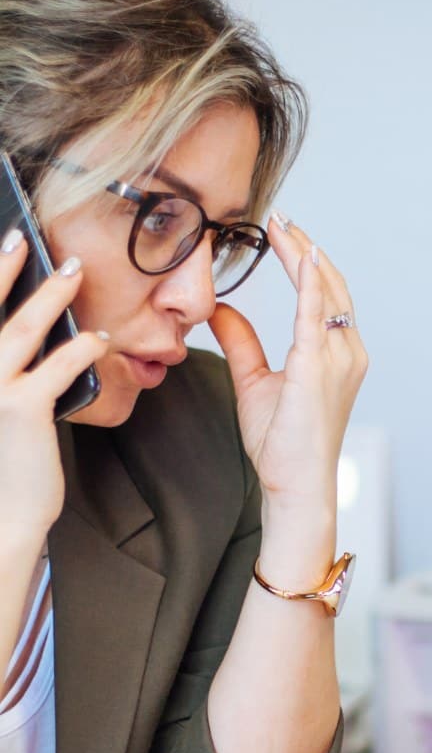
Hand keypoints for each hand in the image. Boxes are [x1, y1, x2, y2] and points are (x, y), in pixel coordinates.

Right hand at [0, 234, 108, 546]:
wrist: (4, 515)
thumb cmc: (4, 462)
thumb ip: (6, 371)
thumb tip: (31, 327)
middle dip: (3, 268)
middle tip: (22, 237)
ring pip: (20, 329)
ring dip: (49, 296)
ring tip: (72, 271)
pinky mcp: (23, 409)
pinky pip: (57, 366)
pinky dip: (81, 347)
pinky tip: (99, 338)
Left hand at [209, 218, 367, 540]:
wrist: (294, 485)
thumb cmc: (282, 445)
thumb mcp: (254, 382)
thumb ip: (242, 342)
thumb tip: (221, 310)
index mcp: (336, 356)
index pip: (323, 295)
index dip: (305, 260)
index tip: (283, 231)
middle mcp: (346, 353)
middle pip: (331, 285)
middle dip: (305, 247)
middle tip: (281, 215)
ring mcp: (340, 360)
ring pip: (327, 292)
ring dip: (304, 254)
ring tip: (283, 225)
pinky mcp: (320, 369)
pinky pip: (317, 315)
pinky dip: (311, 282)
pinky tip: (301, 255)